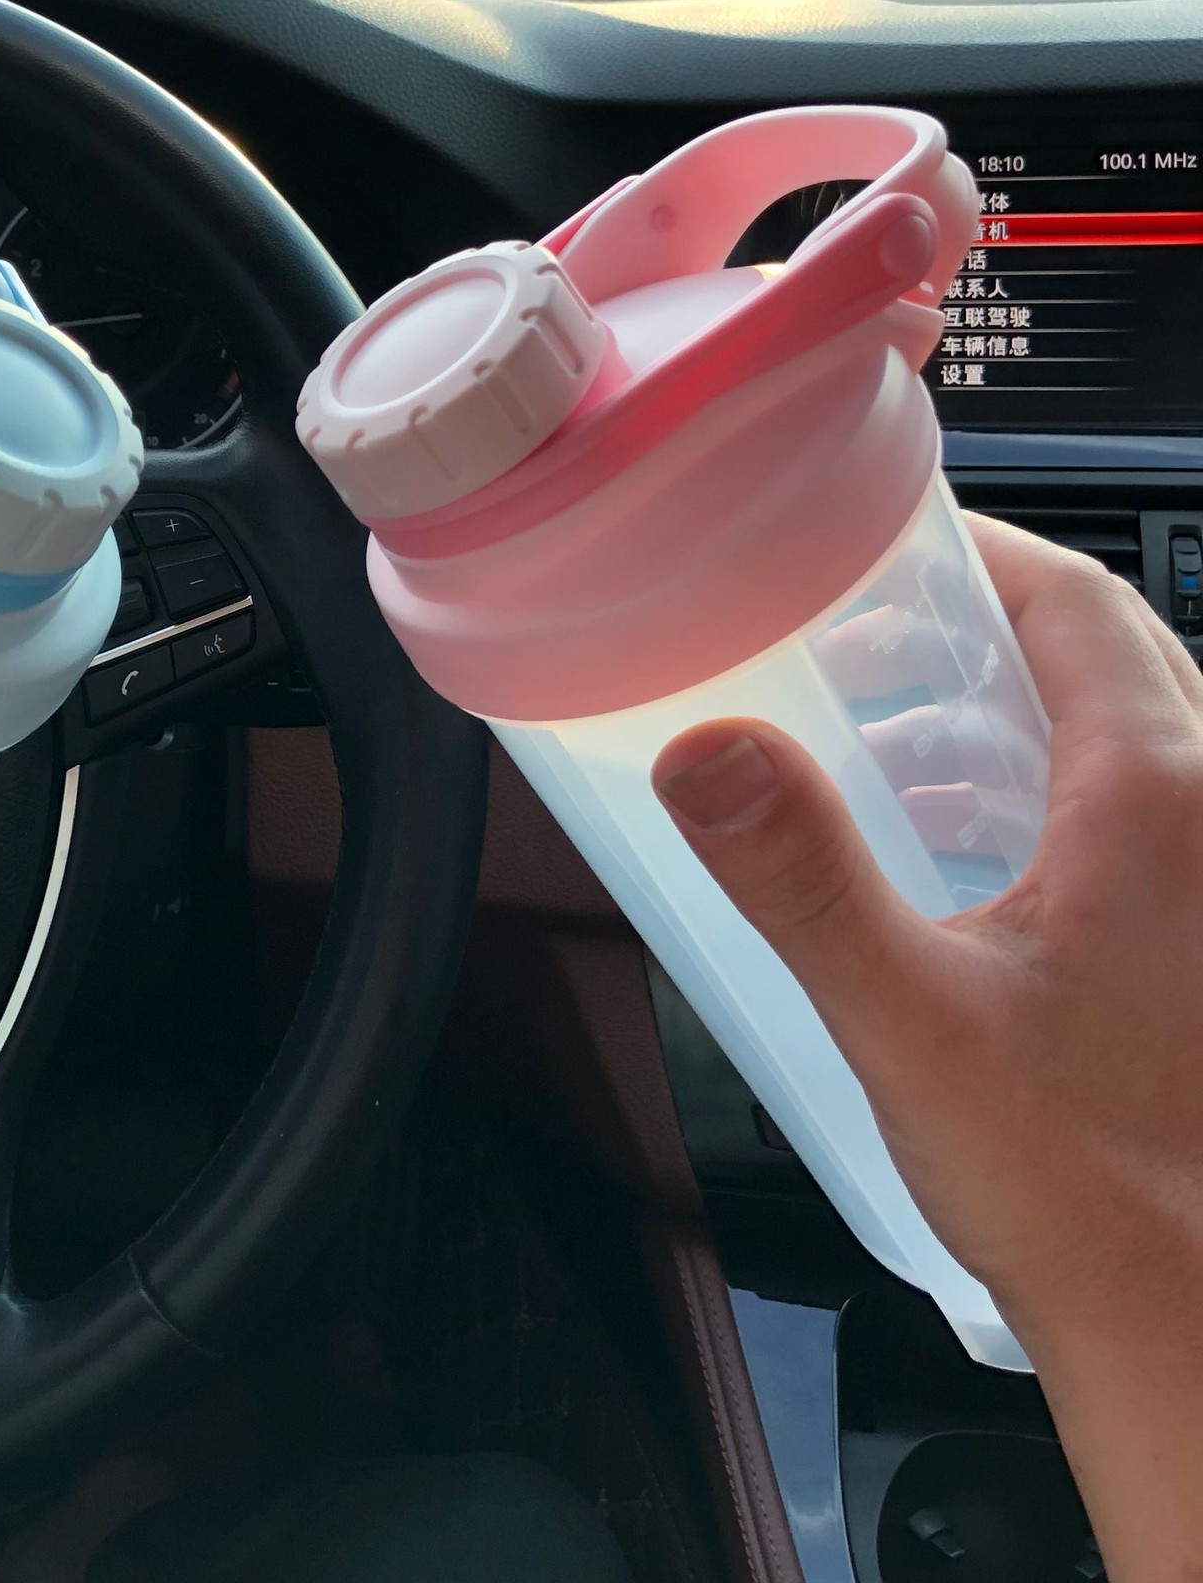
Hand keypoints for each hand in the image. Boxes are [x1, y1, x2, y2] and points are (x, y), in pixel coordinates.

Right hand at [652, 514, 1202, 1580]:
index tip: (885, 535)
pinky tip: (970, 852)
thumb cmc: (1086, 1190)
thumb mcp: (910, 1021)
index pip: (1075, 600)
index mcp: (1162, 801)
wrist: (1192, 1328)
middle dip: (983, 623)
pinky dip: (1056, 788)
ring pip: (1135, 732)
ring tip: (896, 734)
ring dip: (1018, 707)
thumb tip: (709, 750)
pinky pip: (1147, 813)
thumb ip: (803, 877)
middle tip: (864, 633)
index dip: (976, 548)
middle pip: (1110, 653)